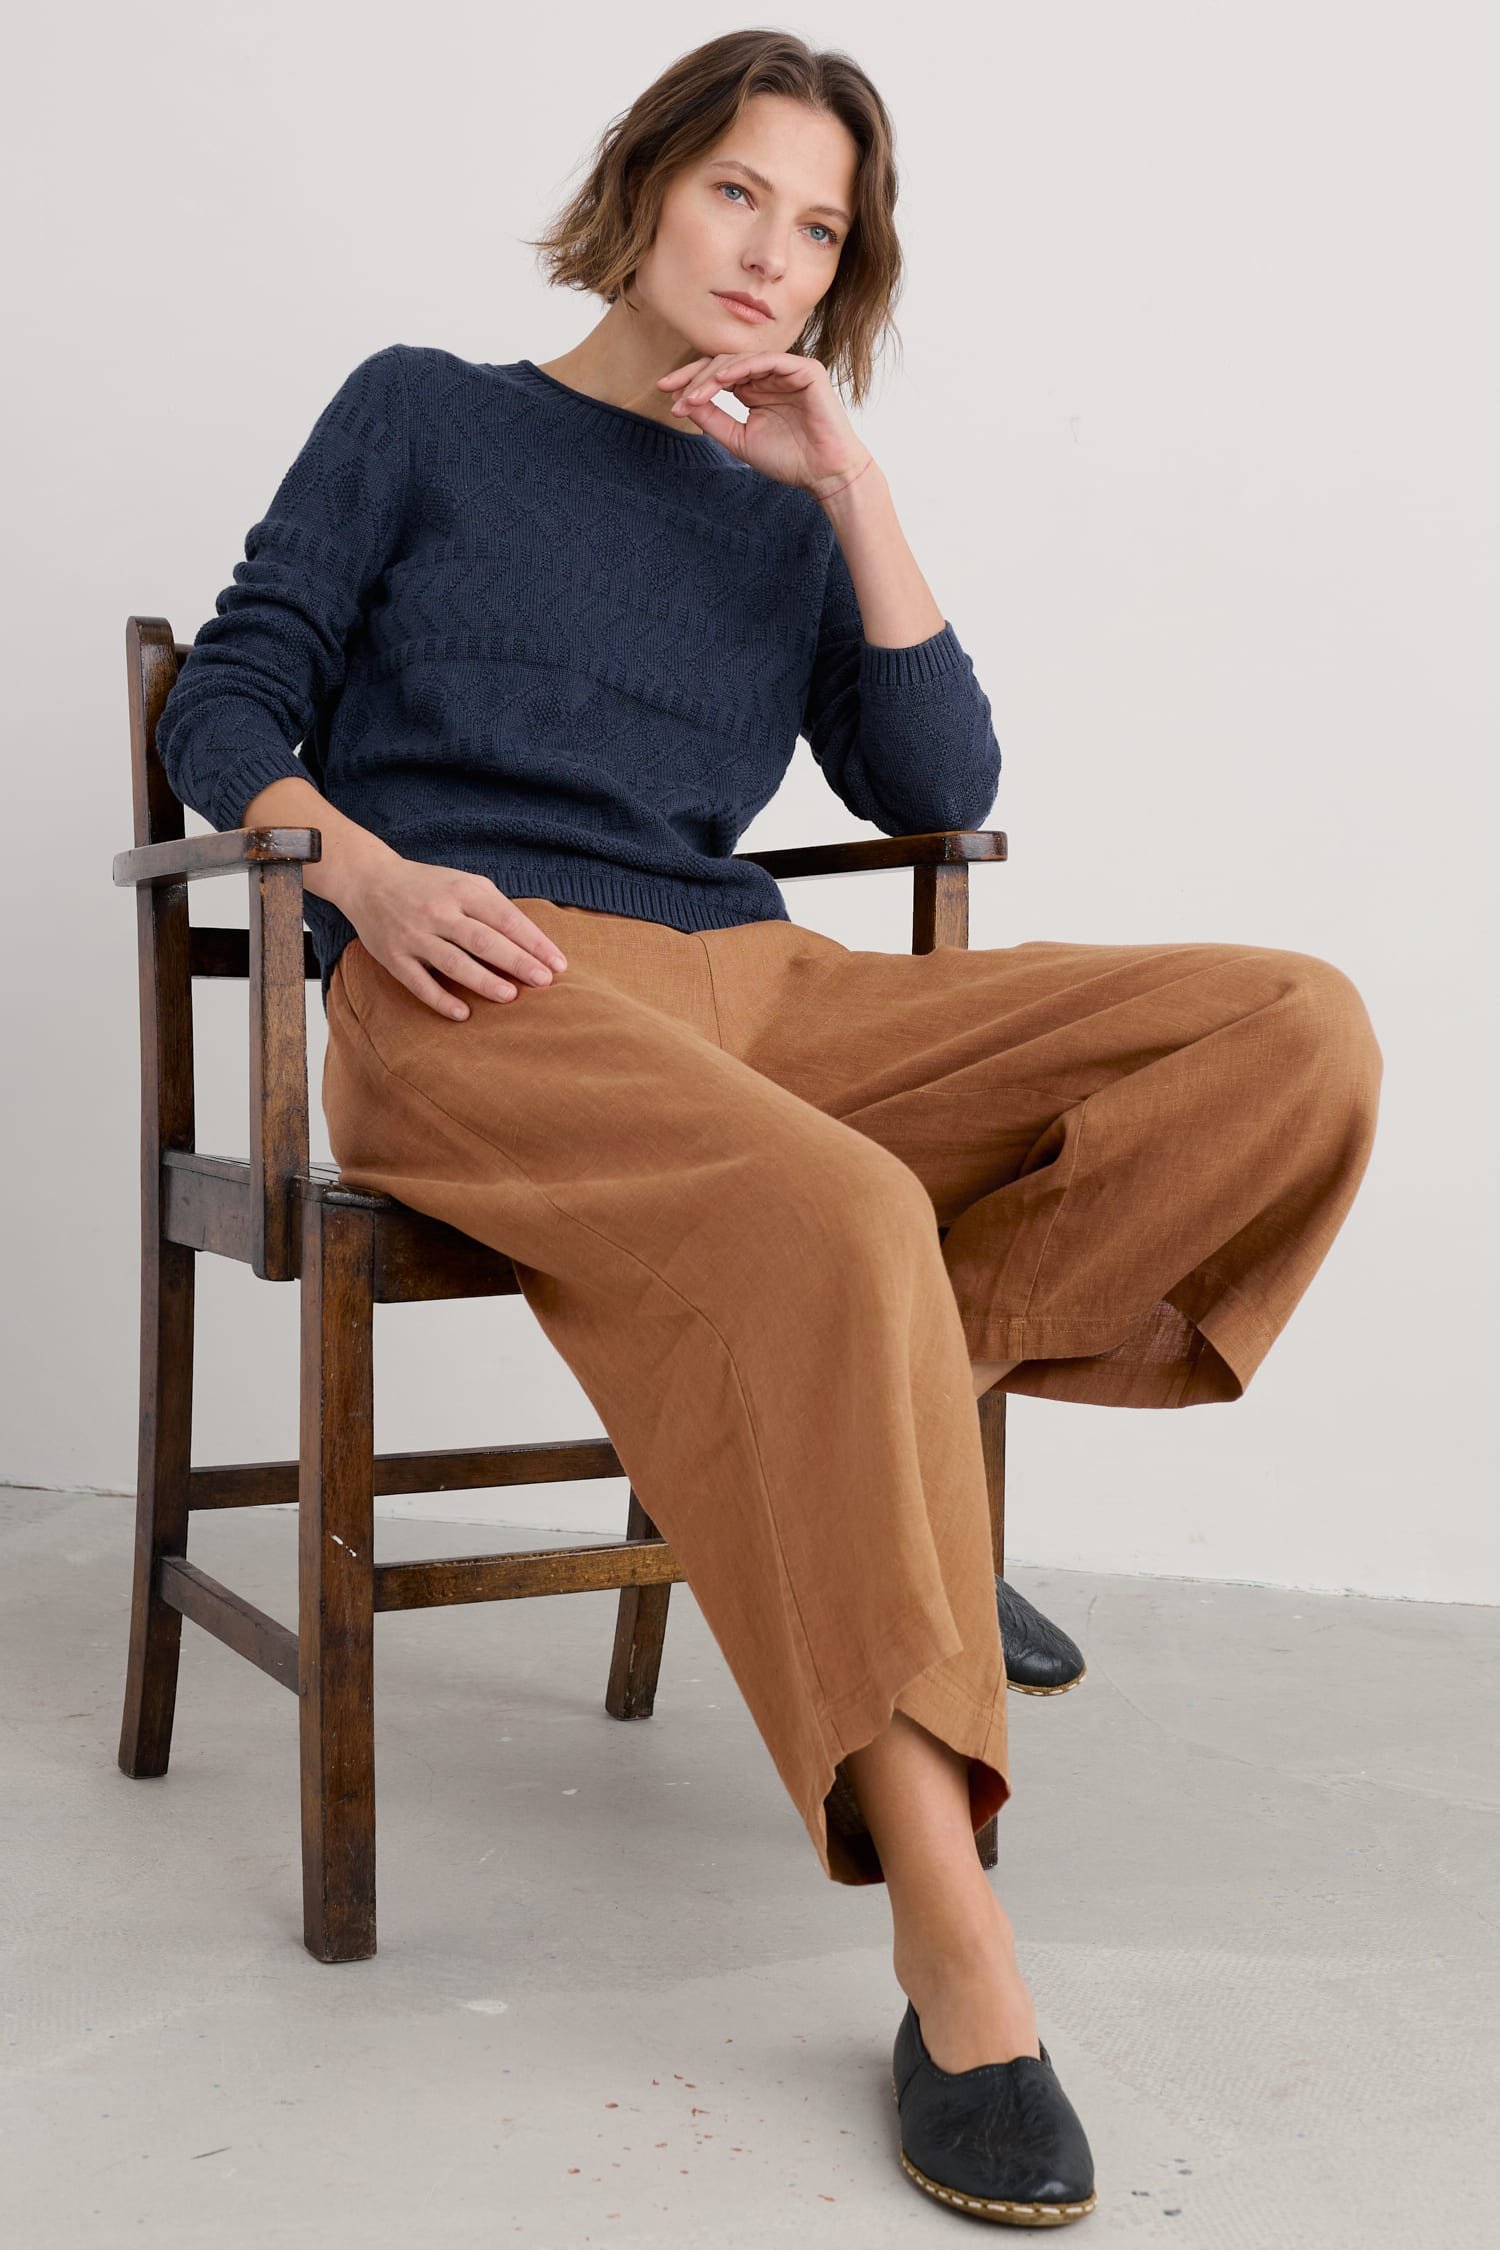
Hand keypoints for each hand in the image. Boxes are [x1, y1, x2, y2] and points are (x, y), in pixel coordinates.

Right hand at [341, 856, 568, 1020]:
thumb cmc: (429, 886)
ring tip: (511, 996)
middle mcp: (438, 912)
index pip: (505, 919)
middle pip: (483, 940)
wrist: (368, 880)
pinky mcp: (393, 956)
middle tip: (544, 981)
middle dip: (516, 962)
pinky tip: (463, 1014)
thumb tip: (533, 942)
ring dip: (483, 981)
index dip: (534, 942)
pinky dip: (441, 999)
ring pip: (453, 962)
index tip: (559, 964)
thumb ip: (495, 907)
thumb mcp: (464, 882)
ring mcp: (414, 935)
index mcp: (462, 891)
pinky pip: (419, 982)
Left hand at [657, 352, 872, 498]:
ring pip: (741, 359)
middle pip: (724, 363)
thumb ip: (713, 419)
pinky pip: (768, 359)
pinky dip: (743, 366)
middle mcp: (769, 375)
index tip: (666, 392)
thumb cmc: (788, 460)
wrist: (825, 474)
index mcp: (754, 389)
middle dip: (696, 377)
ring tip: (694, 395)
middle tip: (675, 395)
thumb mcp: (739, 439)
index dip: (691, 381)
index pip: (718, 376)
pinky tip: (721, 379)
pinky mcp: (805, 369)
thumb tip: (684, 402)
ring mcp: (787, 370)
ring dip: (714, 376)